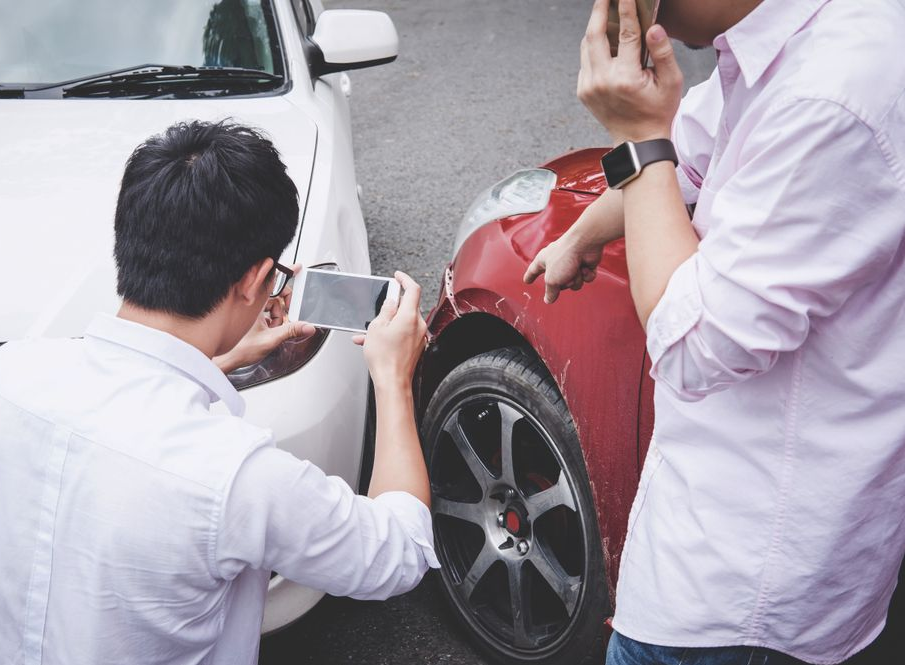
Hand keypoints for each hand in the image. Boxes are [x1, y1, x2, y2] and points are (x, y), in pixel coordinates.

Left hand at [214, 264, 316, 373]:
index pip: (273, 282)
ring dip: (278, 316)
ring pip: (272, 306)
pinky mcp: (251, 318)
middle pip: (276, 295)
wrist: (226, 360)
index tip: (297, 268)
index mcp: (255, 303)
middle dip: (285, 304)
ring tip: (275, 328)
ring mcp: (251, 311)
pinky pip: (267, 314)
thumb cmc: (239, 348)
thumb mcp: (270, 339)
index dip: (286, 274)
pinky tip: (271, 331)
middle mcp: (252, 304)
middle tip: (289, 313)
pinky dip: (273, 321)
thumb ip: (291, 331)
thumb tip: (307, 326)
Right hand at [352, 271, 427, 390]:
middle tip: (381, 305)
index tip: (398, 277)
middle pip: (409, 306)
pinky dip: (391, 333)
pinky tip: (375, 341)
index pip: (413, 289)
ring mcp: (419, 337)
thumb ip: (385, 310)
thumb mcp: (377, 328)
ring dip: (388, 322)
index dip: (405, 279)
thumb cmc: (384, 359)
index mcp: (409, 317)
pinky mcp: (416, 347)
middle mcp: (418, 326)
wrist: (392, 382)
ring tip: (370, 331)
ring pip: (403, 321)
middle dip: (393, 304)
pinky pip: (404, 334)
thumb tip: (391, 300)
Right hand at [523, 231, 603, 303]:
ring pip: (574, 283)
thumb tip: (548, 300)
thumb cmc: (564, 257)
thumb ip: (550, 292)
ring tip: (576, 270)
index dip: (530, 276)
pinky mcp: (585, 263)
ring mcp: (572, 263)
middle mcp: (557, 261)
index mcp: (544, 260)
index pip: (534, 270)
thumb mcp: (552, 279)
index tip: (527, 281)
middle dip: (564, 283)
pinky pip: (585, 278)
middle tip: (564, 275)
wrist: (585, 243)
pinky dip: (586, 275)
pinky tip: (585, 267)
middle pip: (558, 284)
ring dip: (576, 279)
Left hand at [578, 0, 682, 142]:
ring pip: (586, 46)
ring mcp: (589, 87)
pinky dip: (593, 47)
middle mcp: (602, 81)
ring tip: (604, 12)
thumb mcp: (671, 82)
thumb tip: (653, 27)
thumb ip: (662, 52)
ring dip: (594, 27)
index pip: (626, 33)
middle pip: (595, 34)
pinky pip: (585, 61)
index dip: (626, 8)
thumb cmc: (658, 111)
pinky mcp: (583, 90)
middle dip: (599, 9)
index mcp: (625, 78)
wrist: (637, 141)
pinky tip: (604, 40)